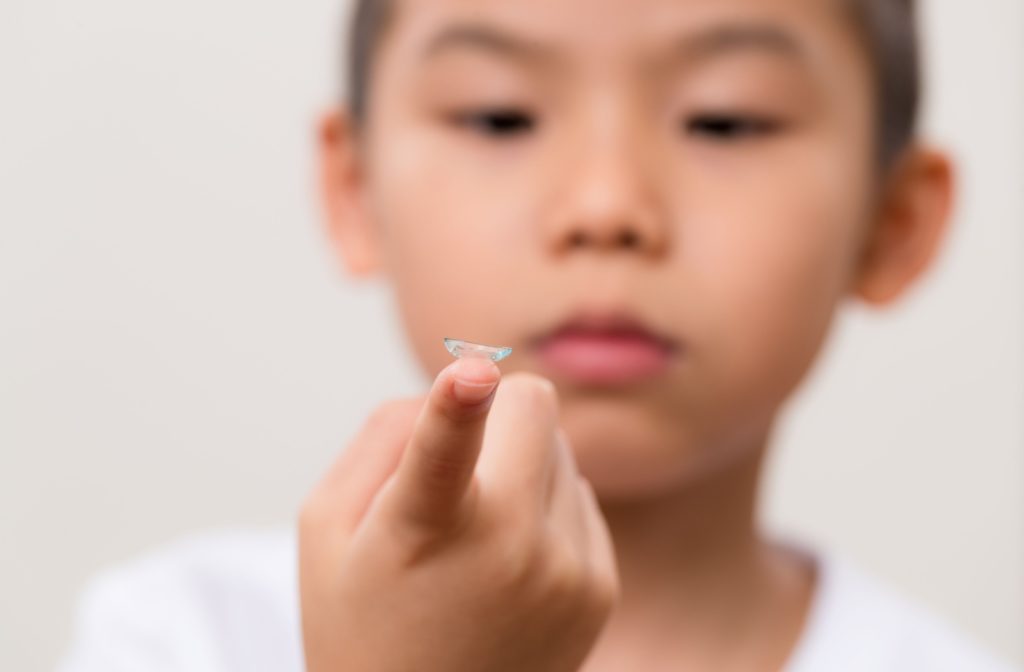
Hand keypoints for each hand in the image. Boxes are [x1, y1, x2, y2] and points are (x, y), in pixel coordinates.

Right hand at [299, 357, 618, 671]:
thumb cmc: (363, 619)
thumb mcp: (326, 528)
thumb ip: (381, 438)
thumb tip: (462, 384)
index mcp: (423, 529)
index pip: (442, 450)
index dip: (456, 405)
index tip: (470, 371)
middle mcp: (508, 550)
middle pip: (534, 403)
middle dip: (499, 407)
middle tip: (466, 460)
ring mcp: (565, 572)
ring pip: (560, 447)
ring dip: (521, 464)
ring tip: (479, 534)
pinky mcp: (599, 588)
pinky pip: (579, 495)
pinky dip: (546, 508)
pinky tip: (511, 564)